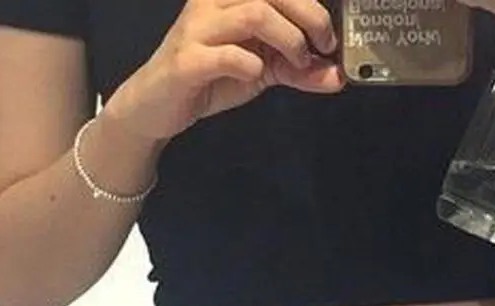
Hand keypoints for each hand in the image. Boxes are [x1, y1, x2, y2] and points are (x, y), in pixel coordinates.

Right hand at [105, 0, 341, 142]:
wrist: (157, 106)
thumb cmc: (209, 78)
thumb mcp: (262, 70)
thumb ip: (297, 70)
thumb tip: (337, 76)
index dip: (311, 4)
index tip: (329, 35)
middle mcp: (214, 2)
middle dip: (310, 16)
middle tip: (324, 47)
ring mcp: (198, 28)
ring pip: (254, 13)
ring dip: (287, 39)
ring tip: (296, 63)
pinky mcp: (187, 61)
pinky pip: (228, 55)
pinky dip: (252, 66)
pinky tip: (257, 77)